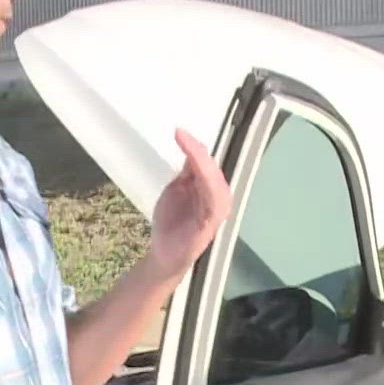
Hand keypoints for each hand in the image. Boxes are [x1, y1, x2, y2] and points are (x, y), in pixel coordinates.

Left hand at [146, 129, 231, 280]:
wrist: (165, 253)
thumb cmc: (172, 223)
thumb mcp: (178, 190)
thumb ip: (188, 172)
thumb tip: (195, 148)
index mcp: (210, 188)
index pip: (205, 164)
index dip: (194, 147)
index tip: (179, 131)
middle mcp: (218, 197)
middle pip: (212, 170)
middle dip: (199, 152)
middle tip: (182, 134)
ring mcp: (216, 210)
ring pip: (214, 182)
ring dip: (203, 163)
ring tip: (188, 146)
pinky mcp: (211, 223)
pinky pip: (213, 201)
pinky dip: (207, 183)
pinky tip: (196, 168)